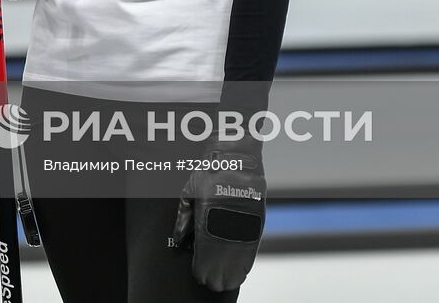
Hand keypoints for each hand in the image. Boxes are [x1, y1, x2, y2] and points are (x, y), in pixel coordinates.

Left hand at [171, 146, 265, 291]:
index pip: (205, 245)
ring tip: (227, 282)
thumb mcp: (188, 190)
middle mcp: (228, 214)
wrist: (236, 154)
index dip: (203, 263)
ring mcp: (245, 215)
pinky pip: (252, 242)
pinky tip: (242, 268)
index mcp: (208, 208)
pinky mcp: (258, 215)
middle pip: (223, 253)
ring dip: (232, 269)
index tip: (199, 275)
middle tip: (212, 283)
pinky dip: (246, 258)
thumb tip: (180, 239)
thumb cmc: (209, 170)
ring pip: (239, 251)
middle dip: (217, 271)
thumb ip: (184, 217)